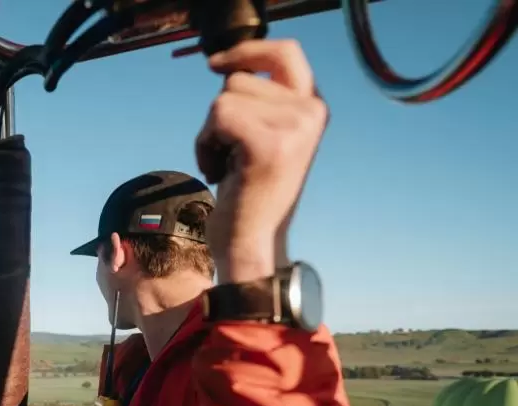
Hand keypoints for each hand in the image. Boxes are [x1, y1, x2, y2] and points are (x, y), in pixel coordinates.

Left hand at [195, 39, 328, 284]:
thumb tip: (230, 66)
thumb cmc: (249, 195)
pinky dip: (205, 144)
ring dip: (210, 133)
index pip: (286, 53)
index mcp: (313, 109)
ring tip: (227, 164)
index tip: (216, 64)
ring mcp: (294, 127)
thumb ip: (262, 102)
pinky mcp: (269, 144)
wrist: (251, 243)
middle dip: (219, 114)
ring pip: (224, 98)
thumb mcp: (264, 139)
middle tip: (229, 153)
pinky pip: (217, 117)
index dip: (248, 50)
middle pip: (240, 78)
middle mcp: (311, 113)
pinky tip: (219, 172)